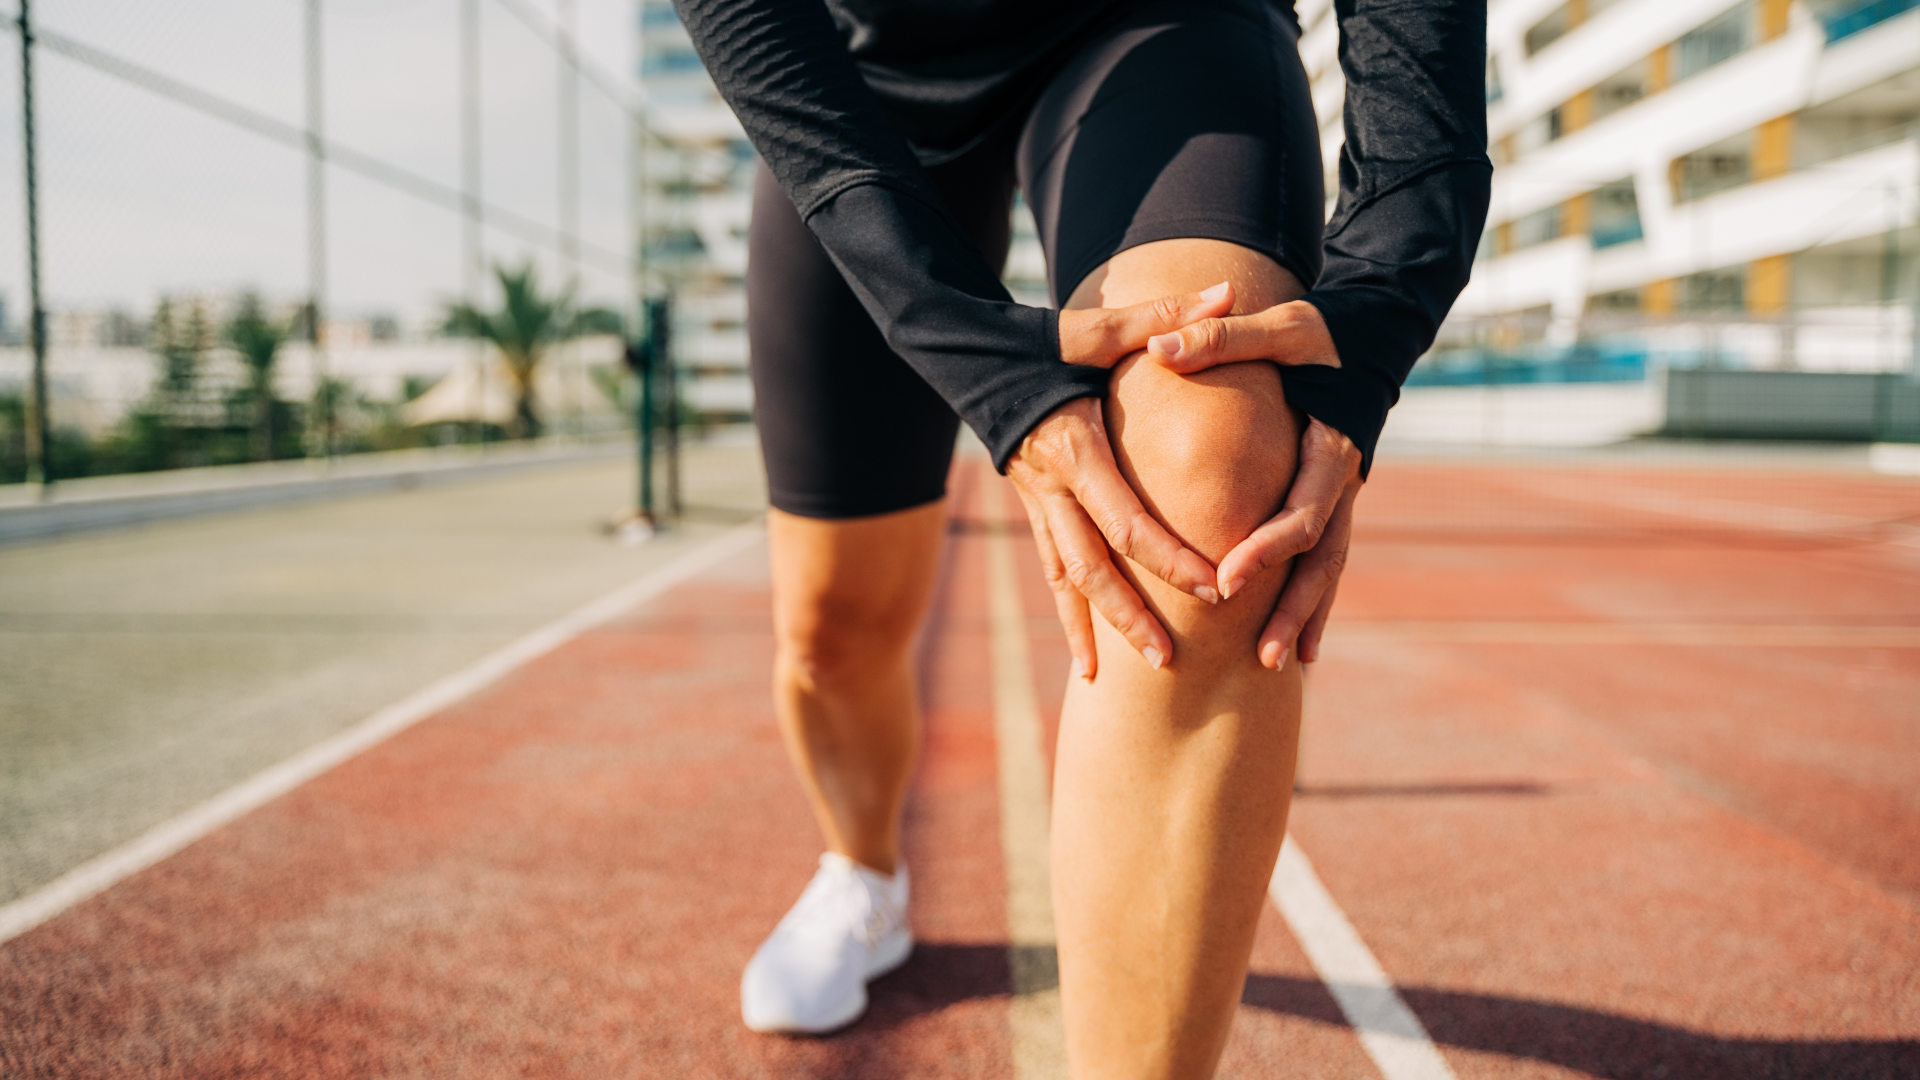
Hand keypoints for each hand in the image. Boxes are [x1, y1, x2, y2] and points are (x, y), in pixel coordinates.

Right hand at [1005, 283, 1238, 678]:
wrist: (964, 354)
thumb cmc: (1039, 339)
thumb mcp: (1098, 327)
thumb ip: (1166, 317)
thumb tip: (1230, 290)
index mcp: (1075, 448)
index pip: (1126, 519)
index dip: (1170, 557)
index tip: (1214, 587)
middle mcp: (1052, 488)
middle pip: (1093, 568)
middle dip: (1133, 614)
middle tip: (1173, 659)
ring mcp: (1036, 505)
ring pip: (1067, 581)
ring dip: (1099, 629)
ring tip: (1128, 677)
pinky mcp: (1032, 511)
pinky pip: (1052, 574)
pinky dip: (1071, 618)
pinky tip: (1088, 664)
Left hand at [1144, 294, 1361, 669]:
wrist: (1374, 336)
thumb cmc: (1321, 333)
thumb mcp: (1278, 329)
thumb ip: (1219, 339)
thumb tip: (1158, 349)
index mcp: (1330, 449)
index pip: (1300, 514)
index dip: (1265, 551)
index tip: (1225, 579)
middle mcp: (1343, 482)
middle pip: (1321, 559)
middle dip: (1292, 608)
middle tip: (1261, 654)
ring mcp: (1343, 496)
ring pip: (1328, 569)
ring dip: (1306, 616)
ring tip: (1278, 665)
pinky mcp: (1332, 501)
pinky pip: (1324, 560)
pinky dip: (1314, 601)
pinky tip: (1298, 644)